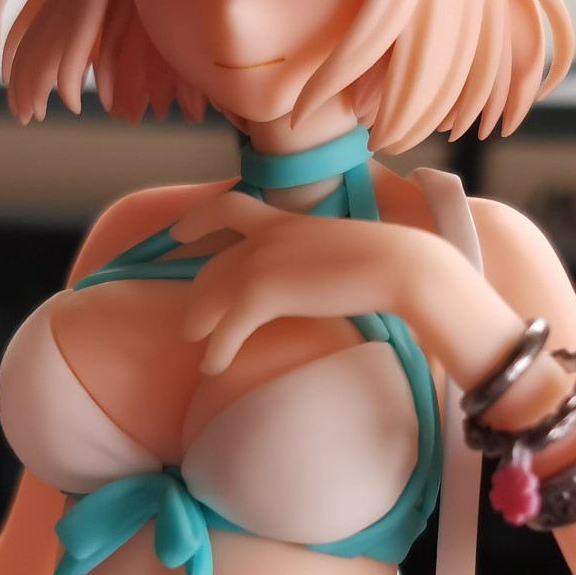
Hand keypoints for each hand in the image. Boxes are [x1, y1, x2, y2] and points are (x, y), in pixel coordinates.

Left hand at [171, 191, 448, 373]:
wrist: (398, 265)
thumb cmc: (384, 259)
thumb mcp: (339, 246)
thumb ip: (315, 254)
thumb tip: (316, 274)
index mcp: (284, 218)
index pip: (229, 208)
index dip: (198, 219)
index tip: (178, 233)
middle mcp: (265, 235)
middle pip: (215, 265)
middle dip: (199, 294)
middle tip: (191, 320)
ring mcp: (262, 261)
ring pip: (213, 294)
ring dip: (200, 322)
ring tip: (196, 345)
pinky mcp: (265, 292)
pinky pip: (228, 325)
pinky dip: (216, 348)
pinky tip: (212, 366)